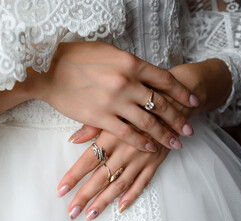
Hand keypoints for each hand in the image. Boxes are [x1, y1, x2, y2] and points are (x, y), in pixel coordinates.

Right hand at [26, 42, 198, 151]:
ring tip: (177, 143)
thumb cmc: (76, 57)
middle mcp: (127, 82)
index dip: (181, 92)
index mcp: (130, 63)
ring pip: (148, 122)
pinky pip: (128, 133)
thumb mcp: (108, 52)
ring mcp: (114, 101)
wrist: (47, 69)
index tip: (192, 102)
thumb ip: (129, 64)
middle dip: (178, 118)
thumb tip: (144, 73)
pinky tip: (151, 147)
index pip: (164, 80)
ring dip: (165, 134)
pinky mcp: (100, 117)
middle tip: (189, 129)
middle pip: (161, 103)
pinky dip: (142, 142)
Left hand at [56, 58, 232, 219]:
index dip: (74, 176)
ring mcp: (142, 158)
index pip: (89, 160)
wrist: (172, 99)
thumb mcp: (115, 105)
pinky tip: (121, 207)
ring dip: (105, 200)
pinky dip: (133, 195)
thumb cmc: (138, 100)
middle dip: (85, 195)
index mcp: (113, 134)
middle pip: (102, 177)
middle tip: (72, 212)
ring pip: (120, 183)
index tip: (61, 190)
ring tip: (91, 214)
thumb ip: (93, 124)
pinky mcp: (155, 161)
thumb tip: (73, 138)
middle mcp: (126, 149)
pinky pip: (143, 181)